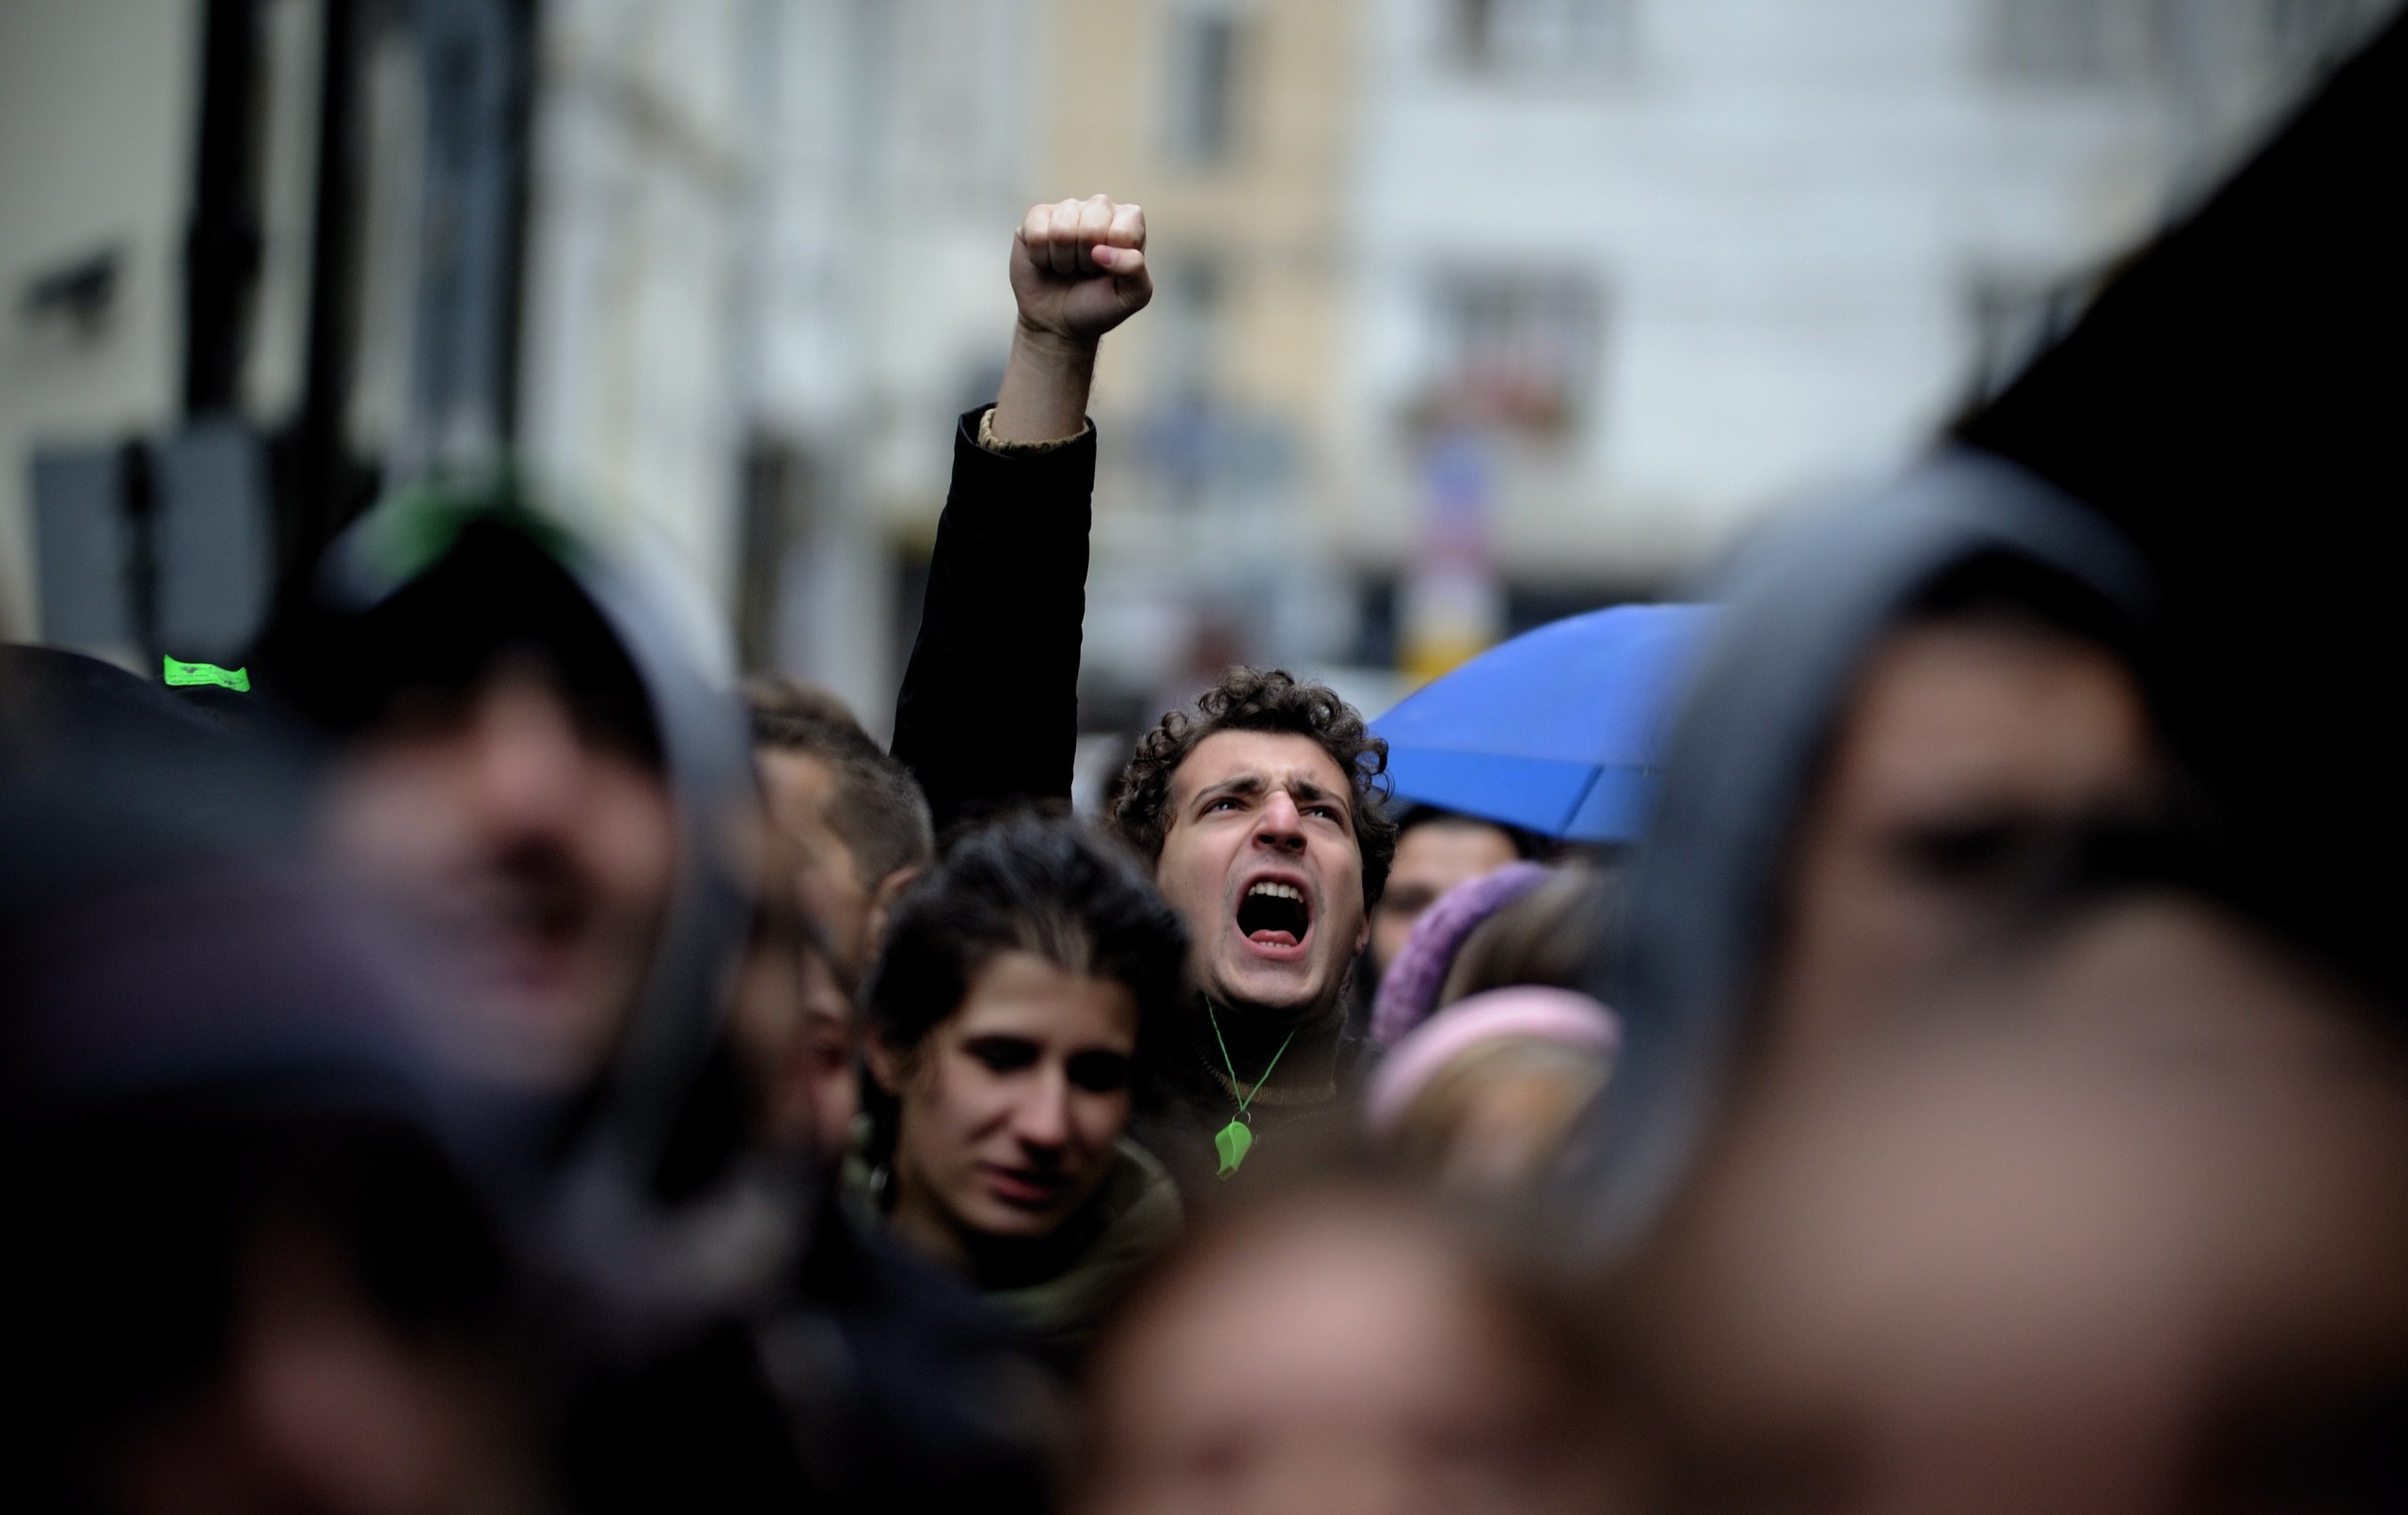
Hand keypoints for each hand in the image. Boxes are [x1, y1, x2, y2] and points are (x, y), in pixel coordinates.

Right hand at [1009, 195, 1150, 347]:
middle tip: (1085, 270)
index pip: (1125, 231)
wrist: (1057, 321)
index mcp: (1128, 221)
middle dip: (1086, 260)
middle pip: (1091, 228)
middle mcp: (1099, 207)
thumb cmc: (1099, 305)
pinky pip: (1036, 232)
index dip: (1115, 259)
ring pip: (1062, 231)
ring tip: (1067, 266)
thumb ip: (1135, 270)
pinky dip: (1040, 257)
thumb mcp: (1131, 296)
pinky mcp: (1036, 217)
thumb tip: (1101, 250)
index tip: (1109, 271)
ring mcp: (1066, 209)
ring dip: (1063, 261)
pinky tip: (1047, 261)